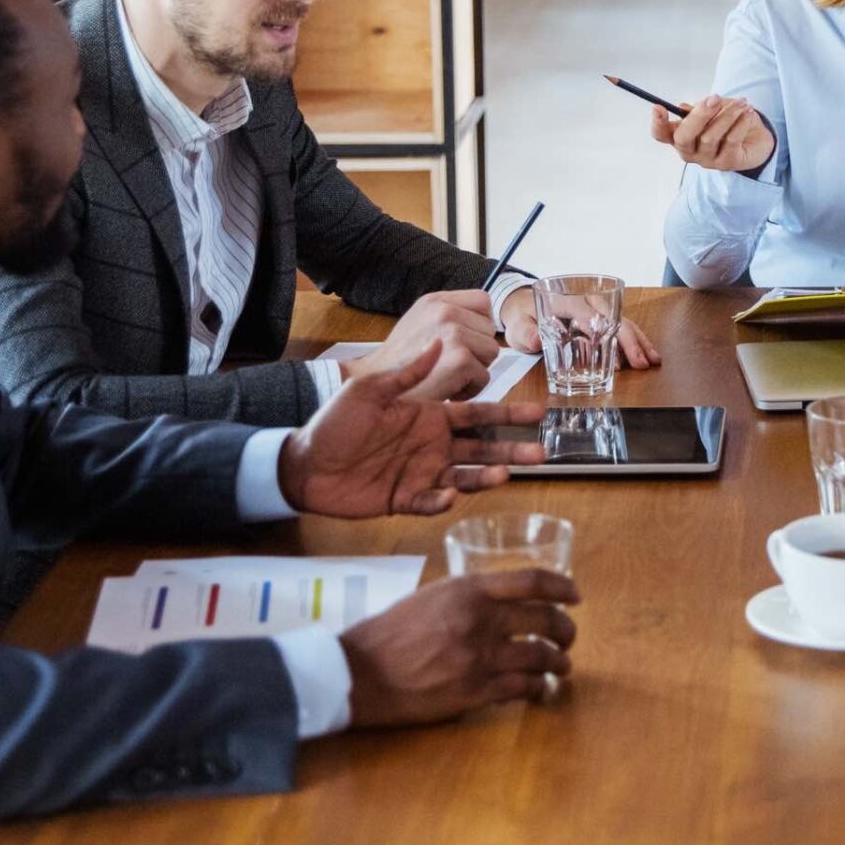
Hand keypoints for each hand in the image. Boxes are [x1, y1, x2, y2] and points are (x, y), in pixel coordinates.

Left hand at [279, 342, 547, 516]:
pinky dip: (440, 502)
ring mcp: (420, 473)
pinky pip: (429, 503)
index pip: (477, 414)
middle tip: (541, 452)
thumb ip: (408, 372)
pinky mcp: (403, 499)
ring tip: (504, 474)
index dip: (507, 413)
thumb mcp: (370, 390)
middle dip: (512, 449)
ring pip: (464, 477)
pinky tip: (448, 498)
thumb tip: (441, 342)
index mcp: (429, 416)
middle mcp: (432, 446)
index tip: (537, 412)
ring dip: (486, 477)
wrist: (302, 462)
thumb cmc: (333, 422)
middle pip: (482, 448)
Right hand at [339, 568, 580, 726]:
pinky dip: (538, 688)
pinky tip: (540, 688)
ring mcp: (478, 658)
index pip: (531, 581)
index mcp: (468, 590)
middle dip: (566, 629)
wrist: (359, 673)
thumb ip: (469, 596)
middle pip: (545, 620)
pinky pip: (522, 688)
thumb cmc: (391, 632)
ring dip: (559, 661)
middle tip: (569, 636)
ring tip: (562, 664)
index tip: (576, 595)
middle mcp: (479, 620)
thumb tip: (504, 601)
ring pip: (540, 657)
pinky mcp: (474, 692)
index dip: (562, 587)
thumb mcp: (431, 596)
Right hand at [341, 290, 495, 397]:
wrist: (376, 388)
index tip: (466, 342)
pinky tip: (446, 389)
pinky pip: (484, 376)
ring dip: (475, 370)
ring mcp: (453, 333)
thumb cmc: (399, 364)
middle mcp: (444, 311)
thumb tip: (483, 320)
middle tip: (449, 364)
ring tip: (447, 375)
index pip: (483, 301)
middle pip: (489, 329)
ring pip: (491, 352)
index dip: (480, 324)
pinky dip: (470, 390)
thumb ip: (449, 316)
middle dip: (477, 350)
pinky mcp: (460, 359)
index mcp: (435, 300)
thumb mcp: (419, 324)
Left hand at [499, 300, 661, 369]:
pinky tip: (647, 355)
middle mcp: (584, 301)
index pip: (586, 312)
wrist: (523, 306)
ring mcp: (594, 310)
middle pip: (612, 316)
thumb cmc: (522, 316)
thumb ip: (525, 332)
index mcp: (564, 301)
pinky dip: (635, 340)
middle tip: (641, 362)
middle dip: (629, 339)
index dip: (602, 329)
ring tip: (652, 360)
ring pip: (622, 321)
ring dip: (639, 340)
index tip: (612, 348)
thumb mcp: (518, 325)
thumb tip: (533, 339)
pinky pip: (621, 327)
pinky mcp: (600, 320)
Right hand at [651, 95, 775, 175]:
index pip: (661, 135)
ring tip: (741, 102)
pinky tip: (747, 112)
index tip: (658, 107)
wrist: (756, 136)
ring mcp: (707, 161)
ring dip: (727, 115)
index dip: (657, 123)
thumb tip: (683, 108)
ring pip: (709, 137)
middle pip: (683, 138)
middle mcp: (690, 152)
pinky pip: (730, 141)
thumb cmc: (727, 120)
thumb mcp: (712, 109)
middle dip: (698, 116)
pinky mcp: (727, 164)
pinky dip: (740, 123)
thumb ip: (699, 108)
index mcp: (680, 136)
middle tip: (715, 99)